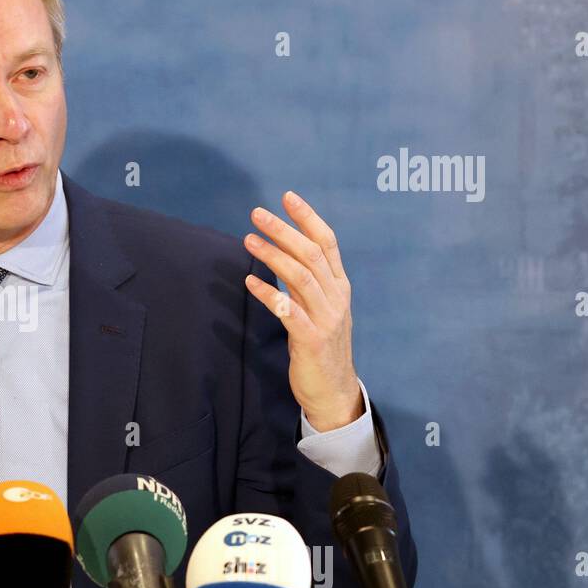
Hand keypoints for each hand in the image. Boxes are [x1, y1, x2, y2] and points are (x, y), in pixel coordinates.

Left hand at [242, 191, 363, 432]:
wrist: (334, 391)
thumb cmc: (321, 346)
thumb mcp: (317, 308)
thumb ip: (304, 282)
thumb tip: (282, 252)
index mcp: (339, 286)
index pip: (327, 243)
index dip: (308, 218)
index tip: (287, 196)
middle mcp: (336, 297)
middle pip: (311, 254)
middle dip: (284, 230)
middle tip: (256, 214)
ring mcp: (327, 318)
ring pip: (300, 277)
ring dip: (272, 256)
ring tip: (248, 240)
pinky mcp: (312, 340)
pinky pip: (288, 311)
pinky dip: (269, 294)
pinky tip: (249, 282)